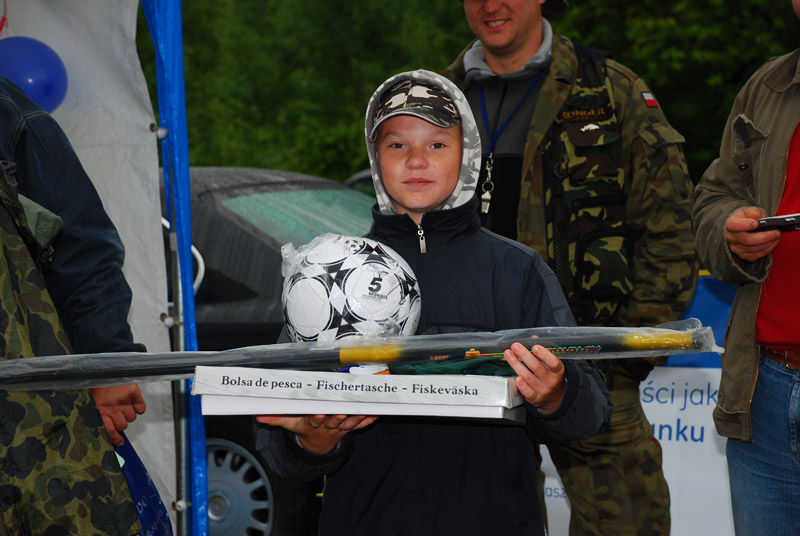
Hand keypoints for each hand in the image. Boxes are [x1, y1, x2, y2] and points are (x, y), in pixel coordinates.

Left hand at [90, 384, 146, 445]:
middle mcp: (113, 408)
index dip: (116, 438)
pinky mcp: (133, 393)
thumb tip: (112, 428)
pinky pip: (141, 408)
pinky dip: (139, 407)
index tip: (120, 442)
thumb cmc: (98, 385)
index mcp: (101, 411)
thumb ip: (102, 414)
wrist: (104, 369)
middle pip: (124, 425)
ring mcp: (124, 400)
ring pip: (132, 417)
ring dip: (130, 414)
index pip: (110, 430)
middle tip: (119, 415)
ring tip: (125, 405)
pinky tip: (134, 402)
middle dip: (122, 422)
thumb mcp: (95, 401)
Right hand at [256, 414, 377, 454]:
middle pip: (335, 421)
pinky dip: (369, 419)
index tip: (320, 413)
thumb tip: (259, 416)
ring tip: (364, 409)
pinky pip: (361, 424)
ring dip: (358, 417)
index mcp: (314, 423)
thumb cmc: (305, 427)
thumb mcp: (291, 424)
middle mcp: (328, 425)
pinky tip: (377, 413)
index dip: (318, 417)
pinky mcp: (350, 427)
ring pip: (350, 422)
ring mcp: (341, 427)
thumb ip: (277, 418)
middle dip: (339, 417)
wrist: (318, 443)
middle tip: (343, 412)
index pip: (316, 420)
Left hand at [503, 343, 566, 414]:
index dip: (544, 354)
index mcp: (557, 370)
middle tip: (515, 346)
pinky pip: (528, 392)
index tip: (534, 347)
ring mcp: (543, 390)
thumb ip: (542, 351)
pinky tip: (517, 378)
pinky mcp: (535, 398)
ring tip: (508, 354)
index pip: (553, 362)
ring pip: (528, 377)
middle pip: (537, 367)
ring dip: (516, 365)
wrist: (554, 397)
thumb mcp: (551, 363)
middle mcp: (551, 380)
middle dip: (524, 355)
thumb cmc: (550, 375)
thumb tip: (533, 338)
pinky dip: (522, 386)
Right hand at [725, 206, 780, 261]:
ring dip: (769, 243)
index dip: (745, 225)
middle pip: (748, 240)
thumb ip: (753, 212)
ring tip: (777, 236)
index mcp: (731, 224)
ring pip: (754, 249)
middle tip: (776, 232)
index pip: (734, 225)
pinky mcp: (743, 256)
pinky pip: (757, 255)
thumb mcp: (749, 211)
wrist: (742, 228)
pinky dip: (768, 249)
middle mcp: (731, 237)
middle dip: (765, 237)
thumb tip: (757, 217)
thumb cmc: (746, 218)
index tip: (756, 223)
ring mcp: (736, 248)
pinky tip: (772, 242)